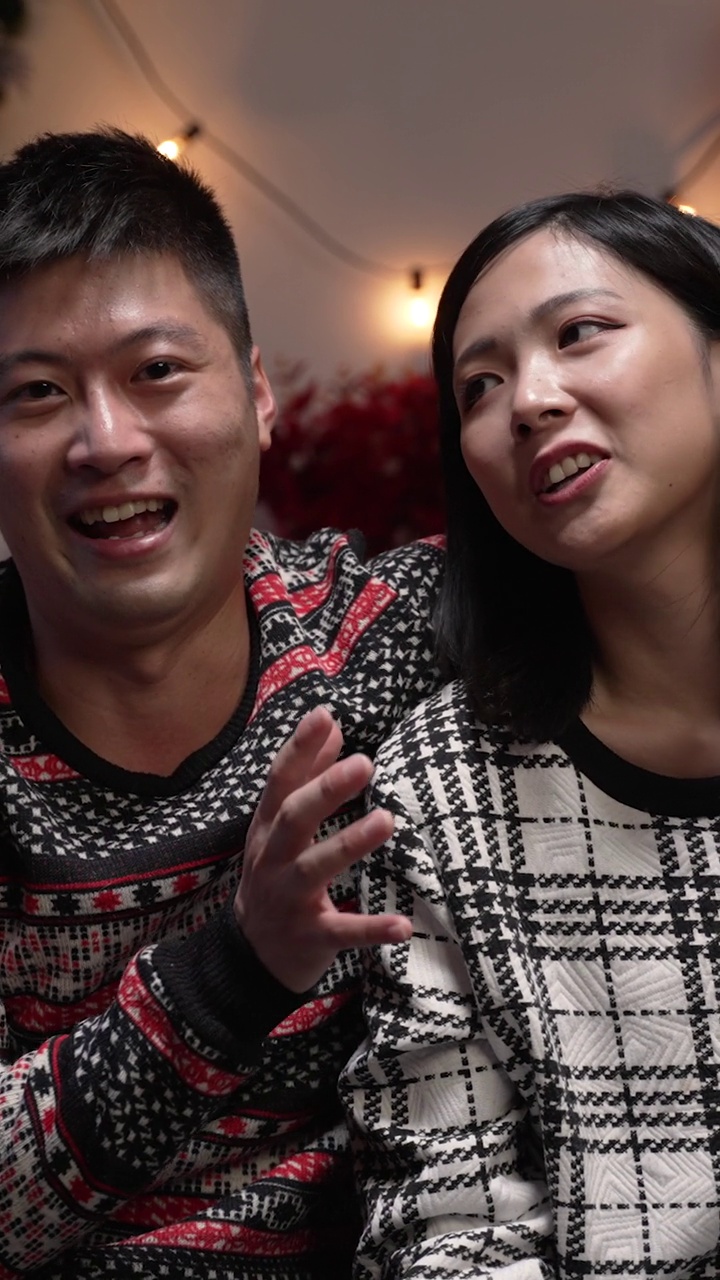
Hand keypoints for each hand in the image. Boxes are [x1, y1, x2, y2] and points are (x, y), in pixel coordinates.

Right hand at [234, 706, 411, 991]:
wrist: (249, 957)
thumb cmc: (274, 877)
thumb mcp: (279, 827)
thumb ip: (307, 775)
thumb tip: (332, 725)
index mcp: (267, 829)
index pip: (280, 782)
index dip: (300, 748)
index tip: (325, 716)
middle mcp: (273, 859)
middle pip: (293, 818)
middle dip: (325, 790)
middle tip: (364, 763)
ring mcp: (289, 899)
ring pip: (315, 868)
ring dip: (350, 843)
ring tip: (386, 821)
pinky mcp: (310, 937)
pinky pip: (342, 932)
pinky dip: (371, 929)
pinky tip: (402, 925)